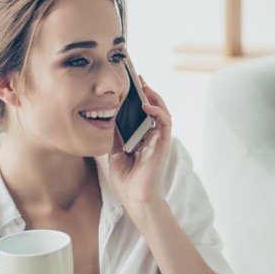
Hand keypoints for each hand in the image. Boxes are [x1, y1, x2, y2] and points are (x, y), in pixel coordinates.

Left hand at [108, 74, 171, 207]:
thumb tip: (109, 116)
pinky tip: (147, 105)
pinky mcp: (163, 143)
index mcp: (142, 137)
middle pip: (153, 108)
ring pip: (162, 111)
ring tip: (144, 85)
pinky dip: (157, 111)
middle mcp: (152, 135)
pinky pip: (165, 122)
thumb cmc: (125, 178)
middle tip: (137, 77)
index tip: (130, 83)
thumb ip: (117, 134)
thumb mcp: (116, 150)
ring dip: (154, 97)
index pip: (142, 112)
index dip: (138, 97)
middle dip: (147, 91)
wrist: (133, 196)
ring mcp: (159, 139)